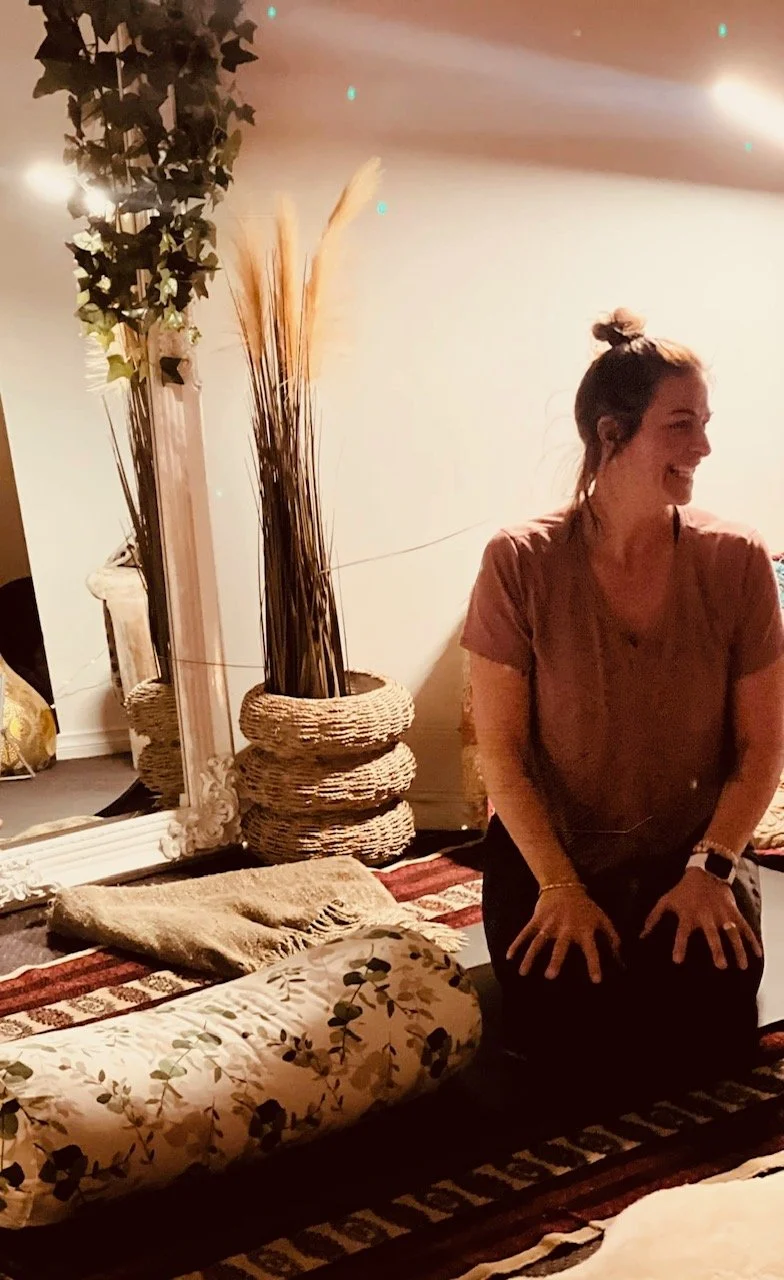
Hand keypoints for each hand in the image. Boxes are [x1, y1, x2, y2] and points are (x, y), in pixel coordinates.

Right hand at [506, 886, 621, 984]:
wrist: (564, 885)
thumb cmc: (586, 907)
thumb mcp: (602, 919)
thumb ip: (613, 939)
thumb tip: (623, 960)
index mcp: (584, 930)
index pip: (592, 950)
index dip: (594, 964)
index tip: (596, 981)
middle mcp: (566, 928)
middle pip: (560, 946)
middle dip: (555, 960)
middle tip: (550, 977)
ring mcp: (549, 923)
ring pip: (538, 942)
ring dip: (531, 957)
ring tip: (523, 972)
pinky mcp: (536, 919)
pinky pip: (525, 933)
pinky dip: (516, 944)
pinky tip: (509, 957)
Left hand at [641, 868, 761, 969]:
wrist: (706, 871)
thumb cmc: (683, 890)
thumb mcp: (666, 900)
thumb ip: (654, 918)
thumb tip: (641, 936)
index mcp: (688, 914)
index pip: (682, 932)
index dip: (679, 945)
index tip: (677, 961)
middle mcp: (706, 915)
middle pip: (711, 934)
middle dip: (716, 949)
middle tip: (720, 965)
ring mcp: (722, 914)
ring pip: (732, 933)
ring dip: (737, 949)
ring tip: (741, 966)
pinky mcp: (733, 912)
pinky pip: (745, 927)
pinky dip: (752, 940)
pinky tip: (756, 954)